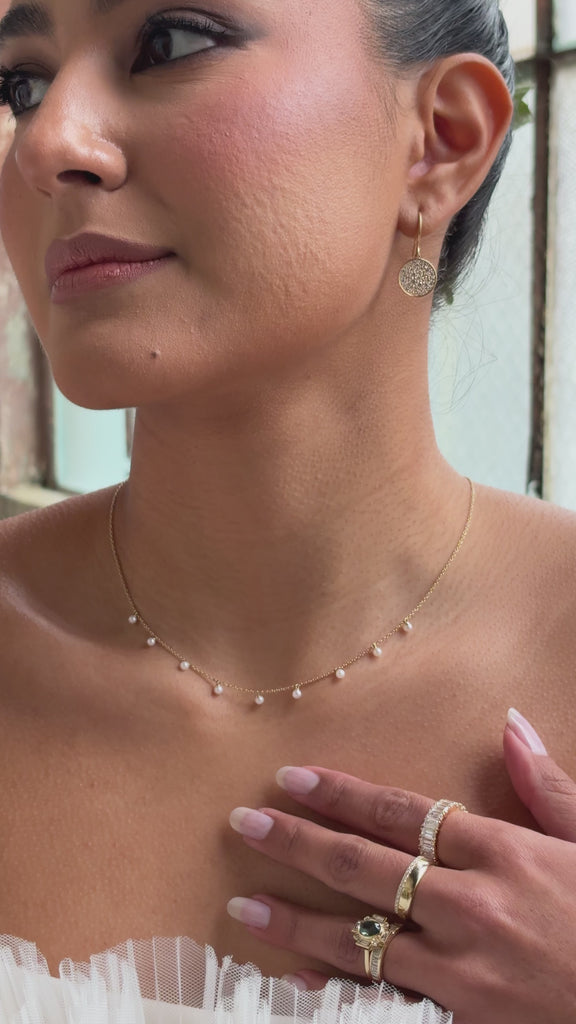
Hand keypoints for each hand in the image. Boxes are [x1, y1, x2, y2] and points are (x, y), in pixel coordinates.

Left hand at [226, 708, 575, 1023]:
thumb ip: (545, 784)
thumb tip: (510, 723)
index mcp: (500, 852)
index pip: (400, 812)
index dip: (340, 793)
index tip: (291, 778)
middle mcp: (470, 905)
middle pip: (364, 866)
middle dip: (298, 842)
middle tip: (244, 824)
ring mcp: (462, 970)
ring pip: (360, 938)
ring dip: (296, 920)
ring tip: (244, 906)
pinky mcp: (461, 1018)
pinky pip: (384, 1003)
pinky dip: (335, 991)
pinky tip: (292, 979)